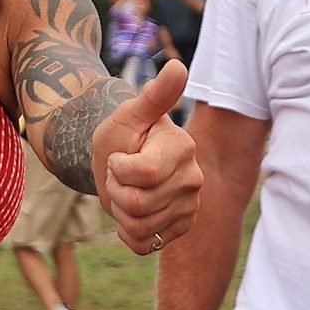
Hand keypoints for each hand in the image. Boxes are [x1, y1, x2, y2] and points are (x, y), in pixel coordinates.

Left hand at [94, 60, 203, 251]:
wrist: (119, 160)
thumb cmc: (122, 132)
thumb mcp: (129, 114)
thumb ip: (155, 95)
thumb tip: (179, 65)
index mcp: (183, 148)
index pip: (143, 175)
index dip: (118, 169)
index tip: (119, 157)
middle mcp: (193, 179)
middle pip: (138, 204)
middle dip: (115, 190)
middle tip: (120, 174)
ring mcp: (190, 206)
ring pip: (140, 227)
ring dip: (119, 211)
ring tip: (126, 190)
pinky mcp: (182, 228)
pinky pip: (145, 245)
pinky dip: (128, 232)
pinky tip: (131, 212)